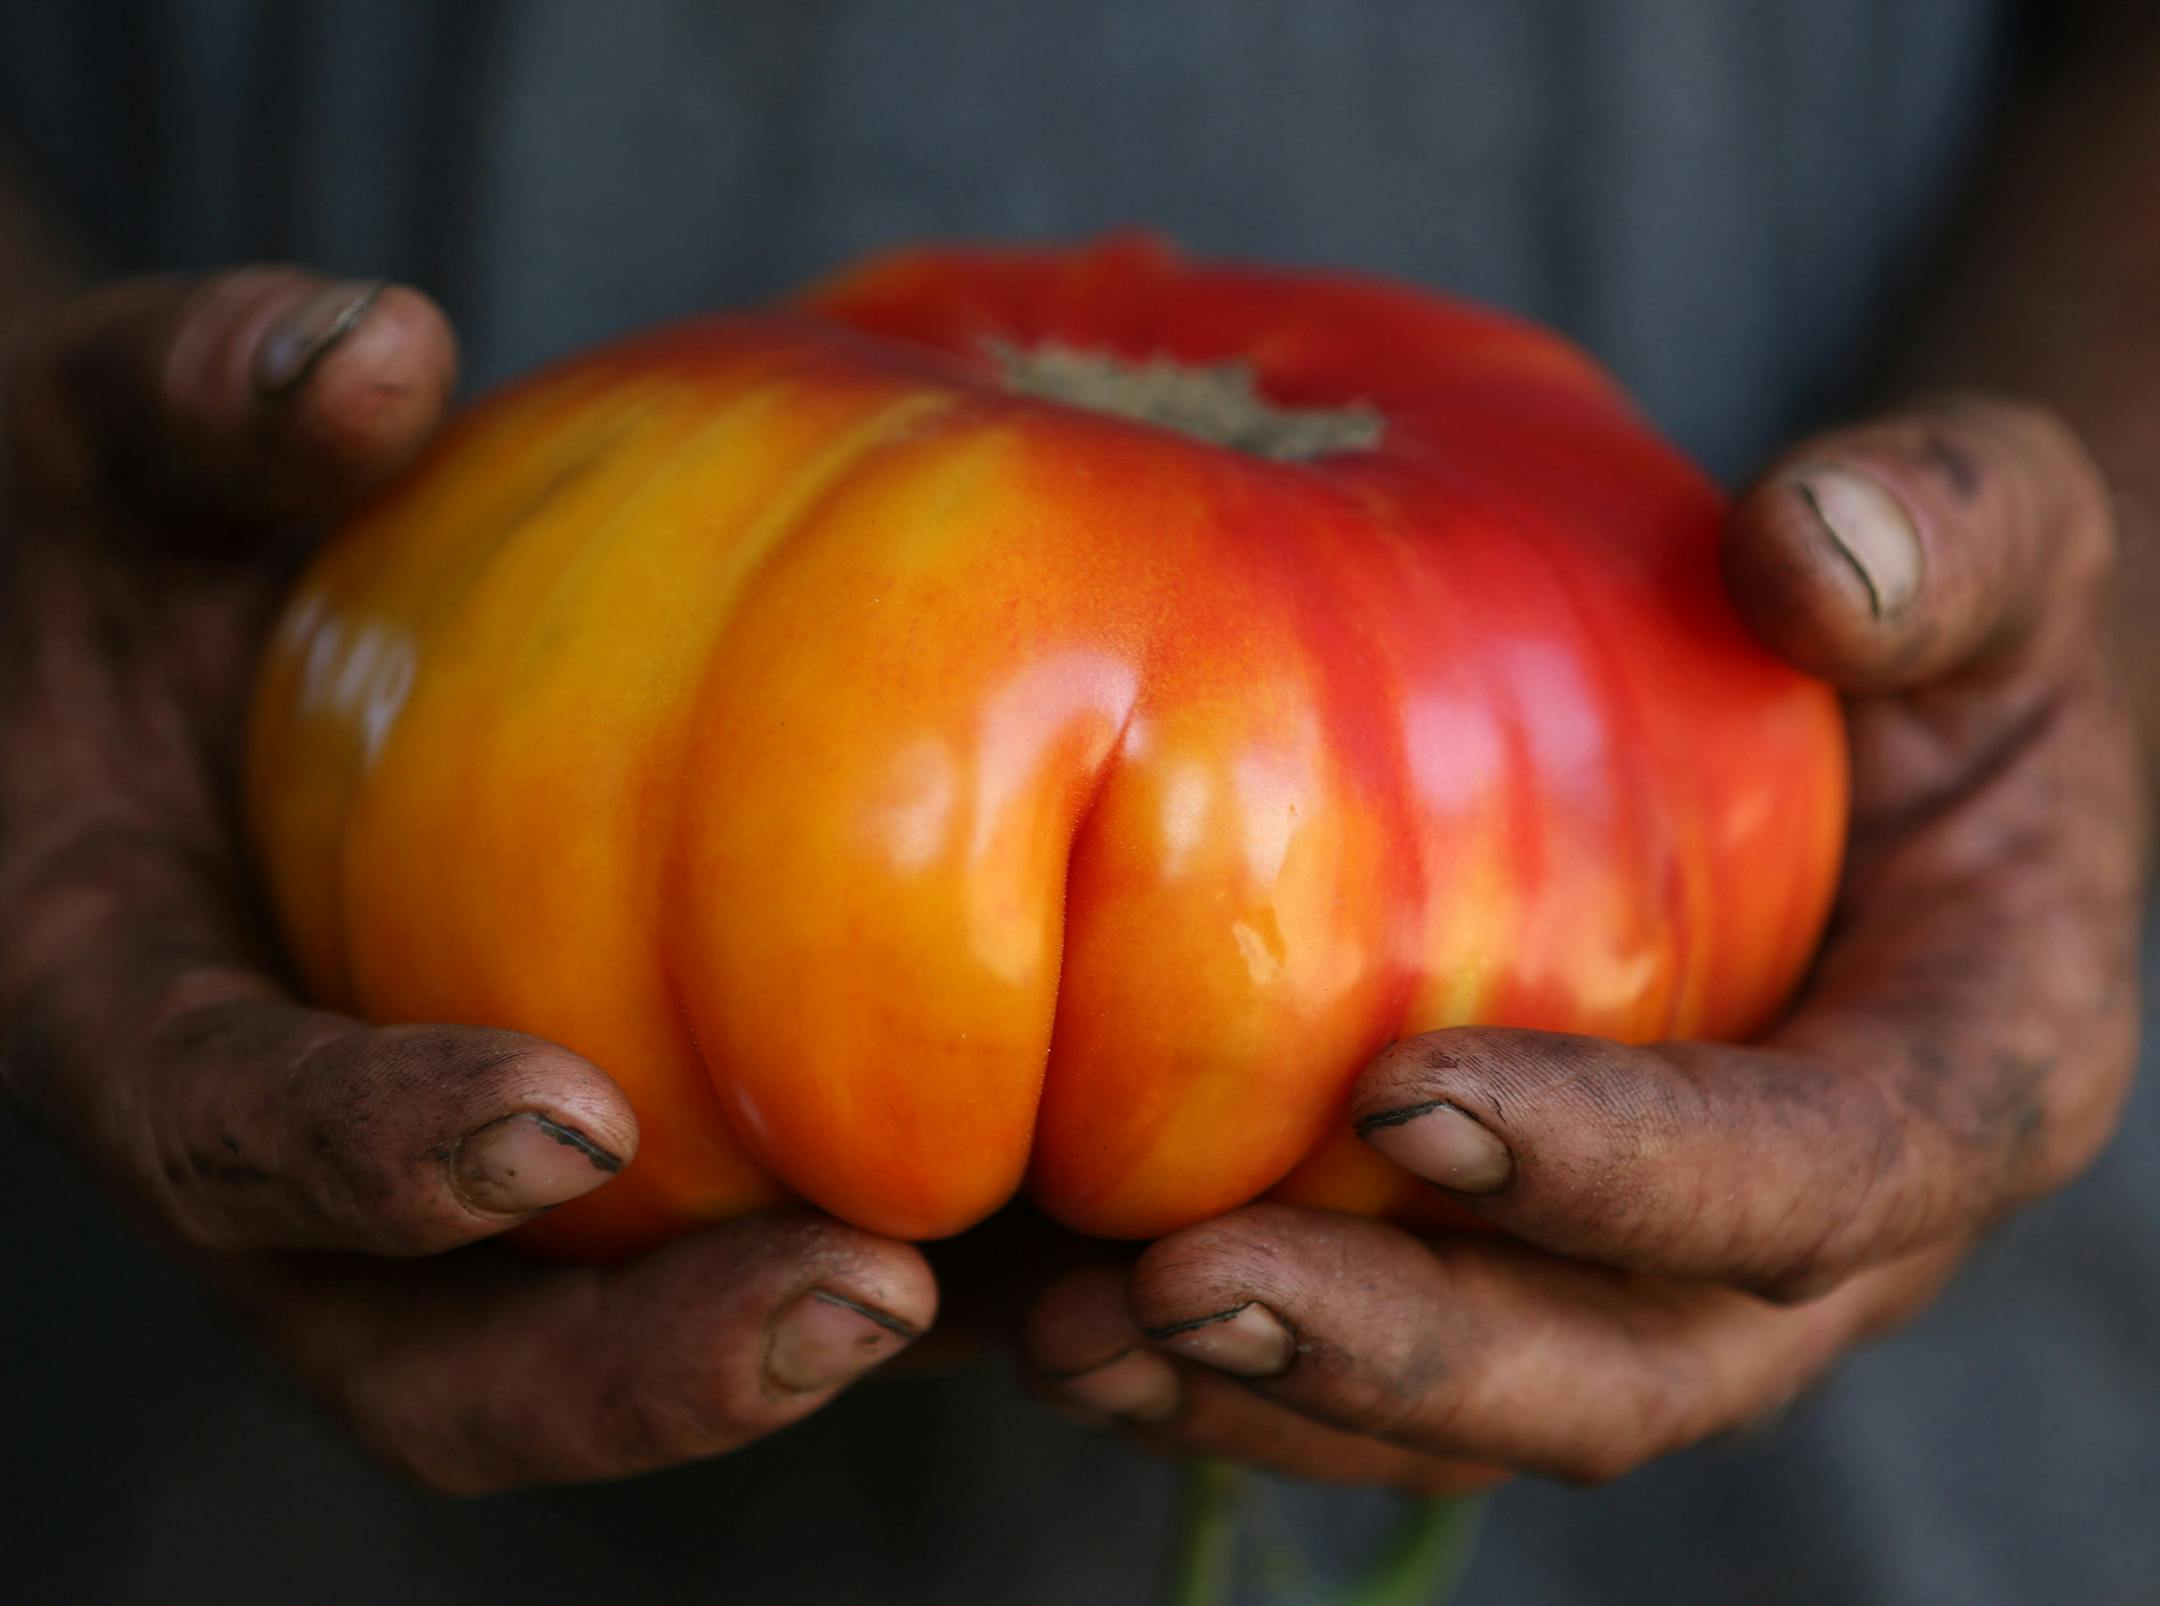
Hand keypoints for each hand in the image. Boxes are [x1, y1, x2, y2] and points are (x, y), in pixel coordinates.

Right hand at [0, 268, 933, 1493]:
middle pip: (436, 1364)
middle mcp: (288, 1158)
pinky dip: (884, 1262)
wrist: (143, 643)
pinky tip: (1057, 1215)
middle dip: (640, 1371)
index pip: (223, 1130)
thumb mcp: (109, 451)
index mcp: (127, 1005)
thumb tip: (371, 350)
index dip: (372, 1157)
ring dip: (816, 1356)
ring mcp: (438, 1183)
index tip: (564, 1122)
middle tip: (872, 1303)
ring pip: (605, 1355)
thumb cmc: (114, 539)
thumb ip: (200, 407)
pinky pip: (712, 1257)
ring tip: (1044, 1299)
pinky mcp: (580, 1147)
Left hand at [1025, 398, 2145, 1488]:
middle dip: (1400, 1351)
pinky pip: (1391, 1361)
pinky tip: (1054, 1296)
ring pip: (1483, 1406)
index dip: (1626, 1174)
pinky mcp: (1532, 1254)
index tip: (1407, 1101)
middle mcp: (1817, 1233)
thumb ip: (1948, 543)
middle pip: (1622, 1367)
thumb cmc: (1945, 637)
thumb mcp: (2001, 550)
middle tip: (1177, 1286)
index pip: (1815, 1177)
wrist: (1883, 732)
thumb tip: (1809, 548)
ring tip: (1068, 1335)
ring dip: (1274, 1392)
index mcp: (1960, 1078)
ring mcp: (1661, 1265)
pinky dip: (1228, 1353)